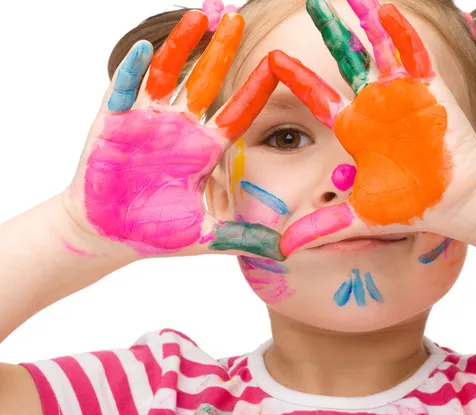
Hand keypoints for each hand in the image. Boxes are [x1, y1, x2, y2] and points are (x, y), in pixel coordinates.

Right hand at [63, 11, 284, 260]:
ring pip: (168, 73)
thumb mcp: (206, 236)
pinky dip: (135, 69)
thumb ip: (243, 237)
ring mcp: (147, 119)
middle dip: (219, 50)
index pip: (236, 113)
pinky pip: (126, 88)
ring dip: (181, 45)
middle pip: (205, 81)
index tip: (278, 63)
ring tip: (199, 16)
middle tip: (236, 17)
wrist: (109, 233)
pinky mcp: (115, 121)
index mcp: (204, 150)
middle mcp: (180, 128)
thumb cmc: (156, 233)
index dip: (255, 89)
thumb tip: (286, 251)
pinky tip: (148, 48)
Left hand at [268, 0, 475, 254]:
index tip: (271, 59)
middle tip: (311, 1)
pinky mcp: (429, 90)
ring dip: (363, 20)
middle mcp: (374, 106)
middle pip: (347, 60)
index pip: (318, 97)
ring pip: (379, 48)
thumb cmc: (411, 205)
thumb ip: (321, 228)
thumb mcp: (358, 216)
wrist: (455, 200)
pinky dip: (400, 32)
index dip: (296, 78)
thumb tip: (282, 250)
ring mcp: (402, 94)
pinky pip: (413, 54)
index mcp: (355, 130)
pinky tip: (384, 8)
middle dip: (331, 31)